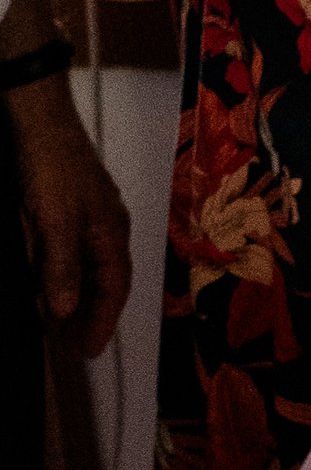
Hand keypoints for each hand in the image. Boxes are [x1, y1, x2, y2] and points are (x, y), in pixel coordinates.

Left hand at [4, 75, 130, 357]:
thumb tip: (64, 310)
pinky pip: (62, 251)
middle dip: (86, 314)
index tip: (88, 350)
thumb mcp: (54, 223)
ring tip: (51, 322)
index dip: (102, 321)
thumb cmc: (53, 166)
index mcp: (111, 233)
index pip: (113, 288)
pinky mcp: (63, 208)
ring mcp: (84, 217)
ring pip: (80, 267)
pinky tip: (40, 282)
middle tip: (69, 344)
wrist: (37, 118)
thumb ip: (60, 268)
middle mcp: (103, 228)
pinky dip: (54, 272)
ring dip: (68, 295)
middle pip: (100, 282)